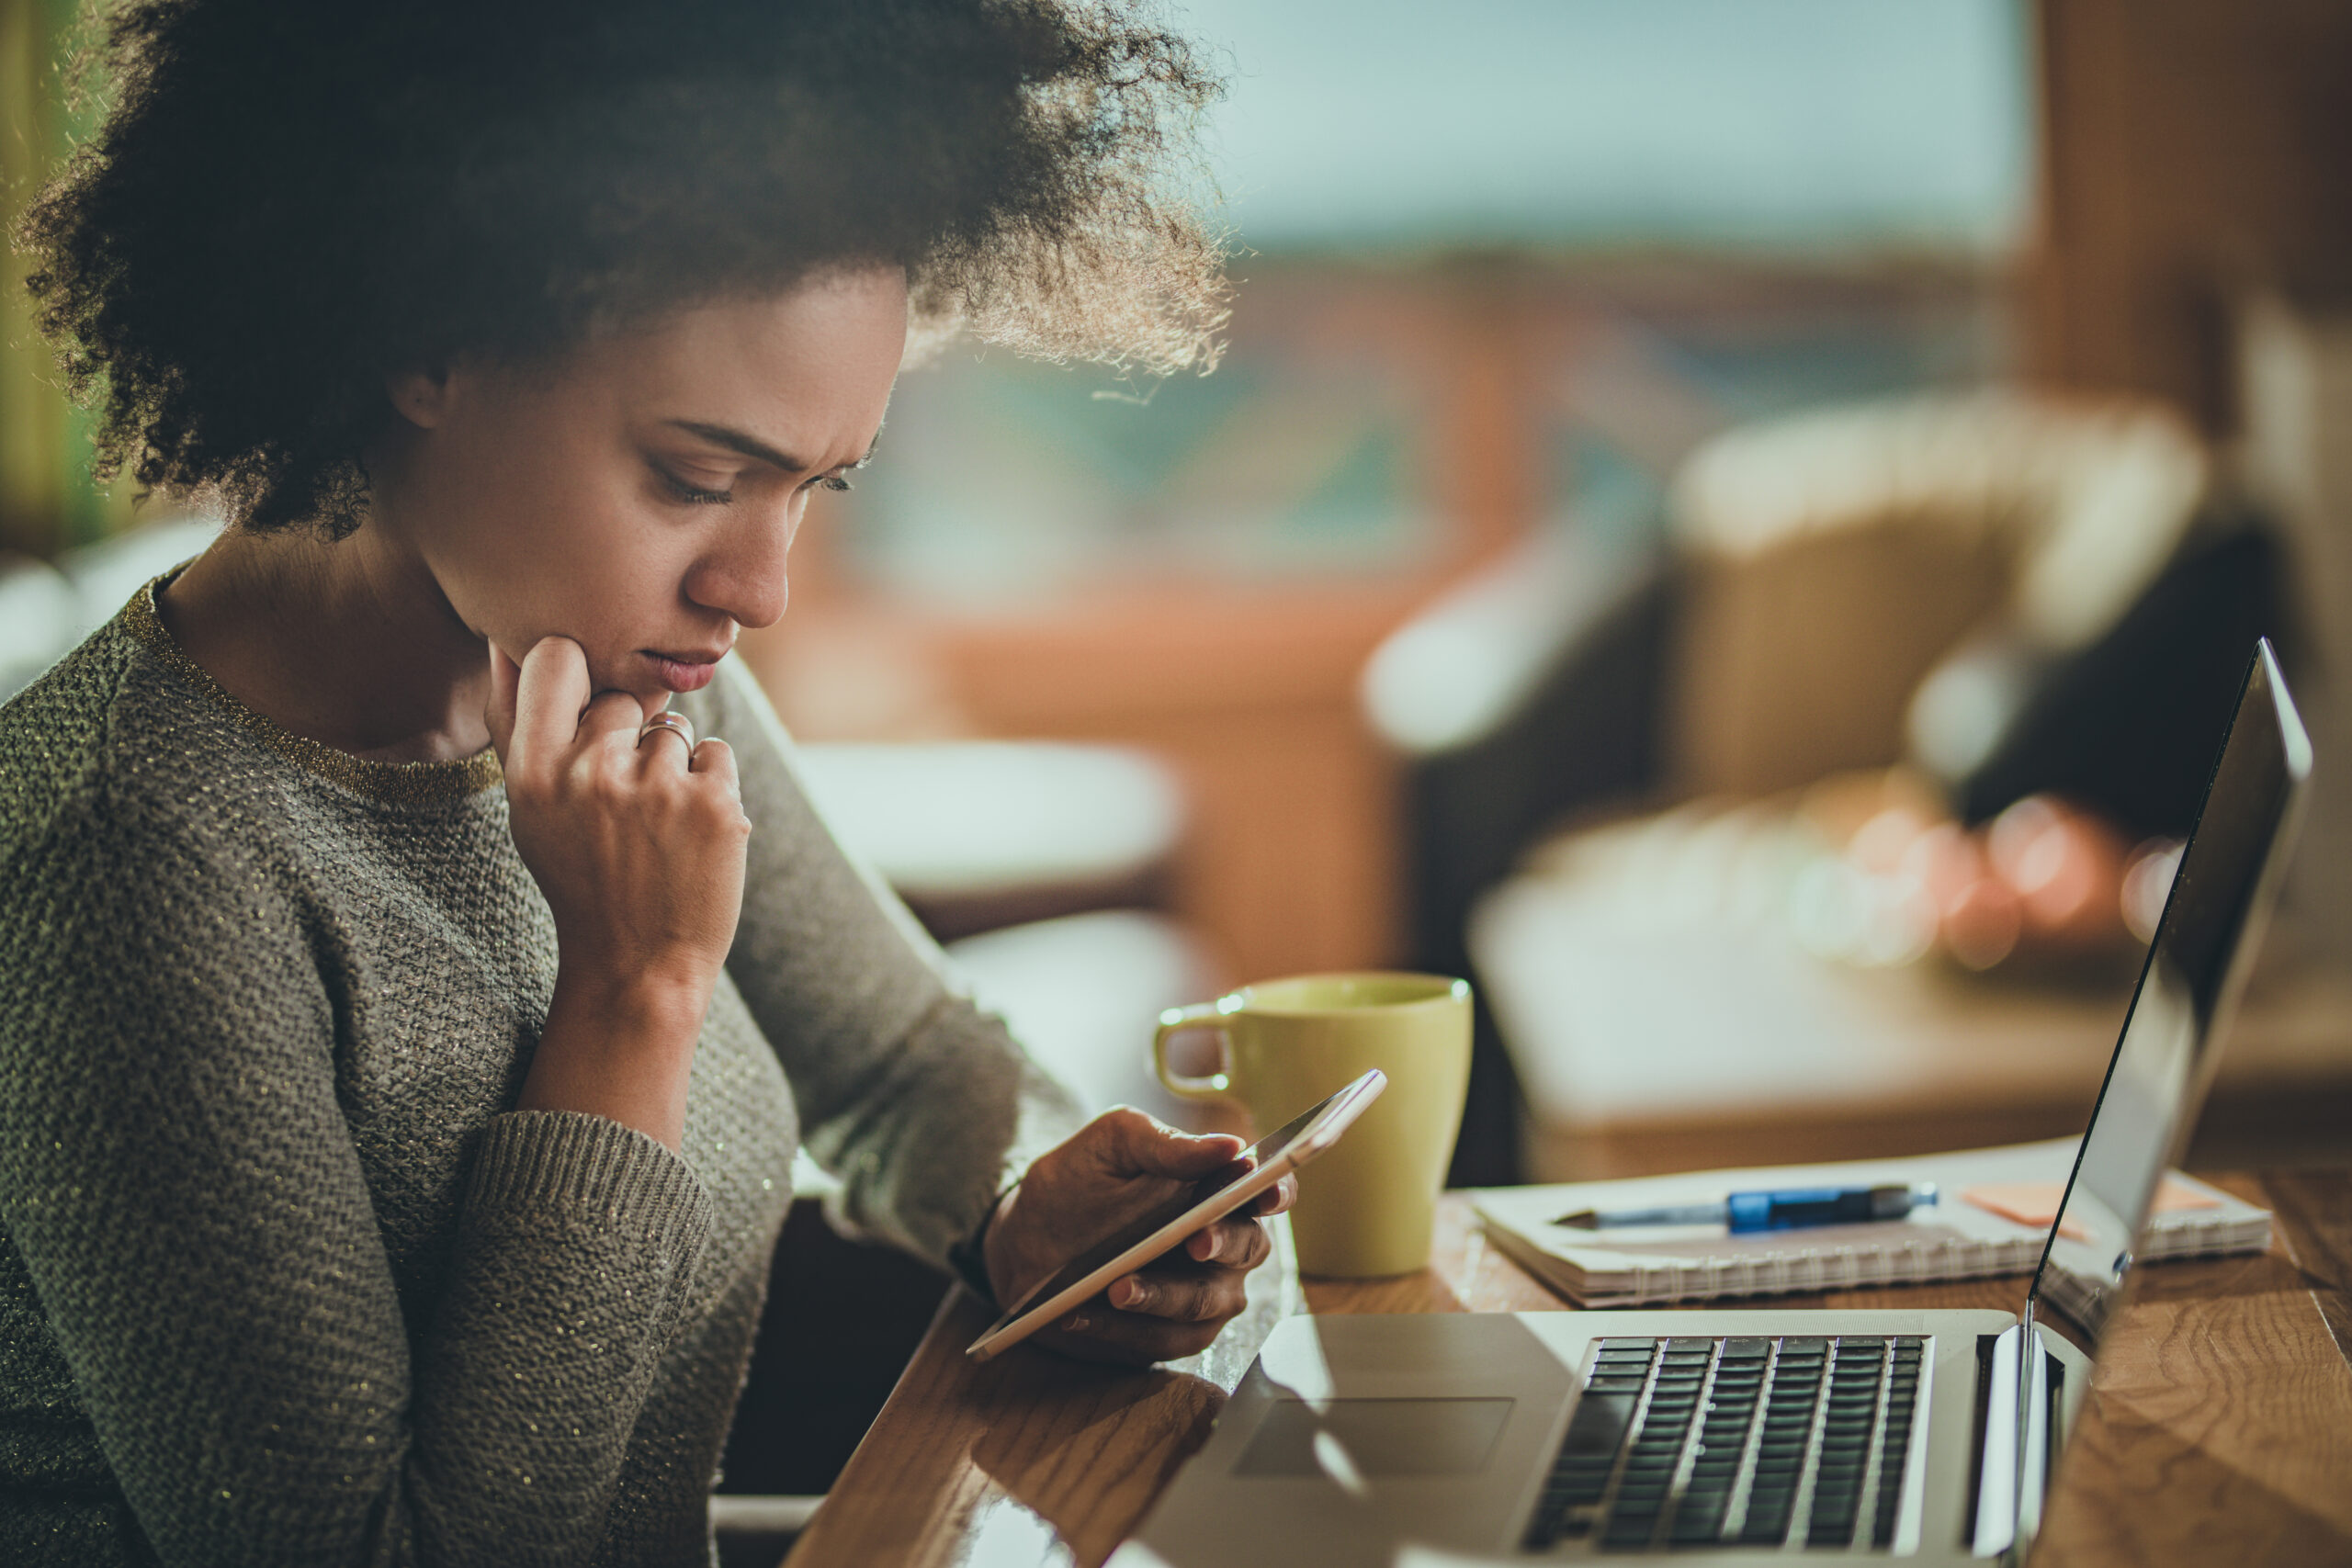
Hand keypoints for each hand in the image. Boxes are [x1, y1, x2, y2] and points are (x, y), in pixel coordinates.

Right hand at [487, 637, 750, 1145]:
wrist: (637, 965)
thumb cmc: (580, 879)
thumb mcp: (530, 810)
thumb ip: (517, 725)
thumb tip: (504, 639)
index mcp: (532, 772)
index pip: (556, 655)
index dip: (577, 672)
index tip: (582, 709)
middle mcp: (591, 773)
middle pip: (623, 699)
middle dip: (627, 740)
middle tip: (621, 809)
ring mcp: (657, 788)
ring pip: (673, 730)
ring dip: (672, 769)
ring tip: (654, 831)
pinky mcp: (715, 804)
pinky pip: (716, 754)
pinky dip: (711, 788)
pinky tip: (689, 836)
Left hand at [982, 1108, 1297, 1364]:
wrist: (1026, 1240)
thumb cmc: (1079, 1183)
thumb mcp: (1110, 1145)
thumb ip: (1165, 1143)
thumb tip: (1230, 1146)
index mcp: (1219, 1189)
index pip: (1269, 1190)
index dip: (1277, 1192)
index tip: (1265, 1194)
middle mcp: (1224, 1244)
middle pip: (1247, 1248)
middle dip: (1222, 1245)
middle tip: (1193, 1242)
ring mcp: (1203, 1293)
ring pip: (1204, 1302)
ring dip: (1161, 1296)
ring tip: (1116, 1286)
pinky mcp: (1170, 1335)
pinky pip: (1161, 1339)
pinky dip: (1122, 1329)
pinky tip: (1082, 1313)